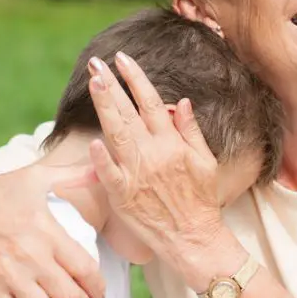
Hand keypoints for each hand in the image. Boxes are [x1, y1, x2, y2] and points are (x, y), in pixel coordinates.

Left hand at [86, 53, 224, 288]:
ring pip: (116, 133)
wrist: (194, 238)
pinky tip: (91, 142)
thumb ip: (191, 130)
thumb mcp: (205, 160)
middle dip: (111, 85)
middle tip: (95, 63)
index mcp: (172, 143)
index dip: (136, 79)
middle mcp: (154, 153)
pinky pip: (109, 173)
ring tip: (93, 82)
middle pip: (129, 112)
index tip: (123, 59)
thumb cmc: (201, 200)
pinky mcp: (123, 195)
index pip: (151, 102)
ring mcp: (137, 173)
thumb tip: (181, 101)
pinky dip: (101, 158)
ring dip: (104, 106)